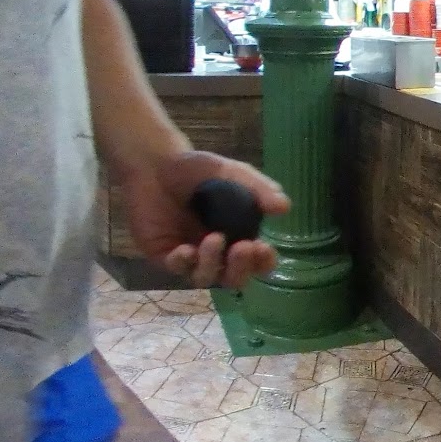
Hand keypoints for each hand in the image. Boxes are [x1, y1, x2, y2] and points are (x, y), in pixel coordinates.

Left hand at [118, 148, 286, 288]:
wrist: (156, 162)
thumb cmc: (196, 170)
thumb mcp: (232, 173)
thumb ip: (258, 188)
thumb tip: (284, 206)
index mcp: (236, 237)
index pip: (256, 262)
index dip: (263, 262)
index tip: (264, 248)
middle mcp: (215, 253)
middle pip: (233, 279)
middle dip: (241, 269)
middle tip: (243, 248)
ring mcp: (189, 256)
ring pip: (205, 278)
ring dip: (213, 264)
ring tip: (214, 239)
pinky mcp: (163, 254)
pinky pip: (176, 269)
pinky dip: (183, 263)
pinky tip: (186, 250)